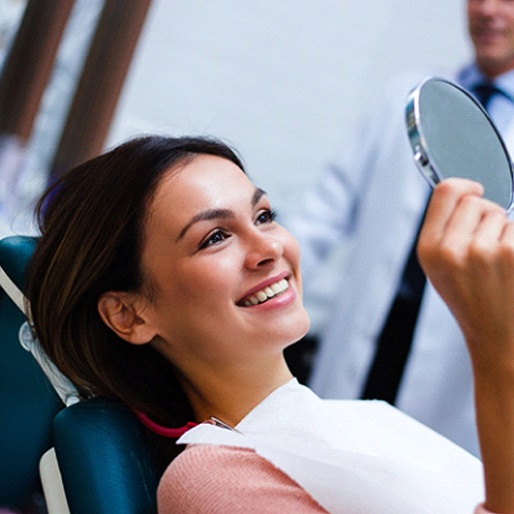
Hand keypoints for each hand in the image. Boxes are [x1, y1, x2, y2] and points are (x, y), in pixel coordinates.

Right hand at [417, 178, 513, 374]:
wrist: (499, 337)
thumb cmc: (470, 300)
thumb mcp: (437, 267)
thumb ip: (443, 228)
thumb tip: (465, 191)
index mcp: (428, 250)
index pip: (447, 190)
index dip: (464, 186)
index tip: (475, 190)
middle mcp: (452, 249)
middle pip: (476, 200)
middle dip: (485, 215)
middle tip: (484, 245)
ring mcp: (484, 251)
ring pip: (501, 215)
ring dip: (503, 232)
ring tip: (497, 263)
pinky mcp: (513, 254)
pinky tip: (510, 266)